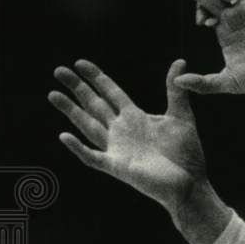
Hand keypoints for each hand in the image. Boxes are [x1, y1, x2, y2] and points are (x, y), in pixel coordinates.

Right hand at [49, 59, 208, 213]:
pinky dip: (78, 148)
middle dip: (77, 88)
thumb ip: (175, 90)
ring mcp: (117, 149)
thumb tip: (180, 60)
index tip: (79, 63)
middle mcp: (122, 131)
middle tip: (58, 71)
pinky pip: (93, 157)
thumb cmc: (186, 153)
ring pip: (88, 126)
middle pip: (94, 105)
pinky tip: (64, 136)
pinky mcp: (118, 167)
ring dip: (71, 111)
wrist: (191, 183)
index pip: (110, 93)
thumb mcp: (181, 116)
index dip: (96, 78)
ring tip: (53, 94)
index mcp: (135, 117)